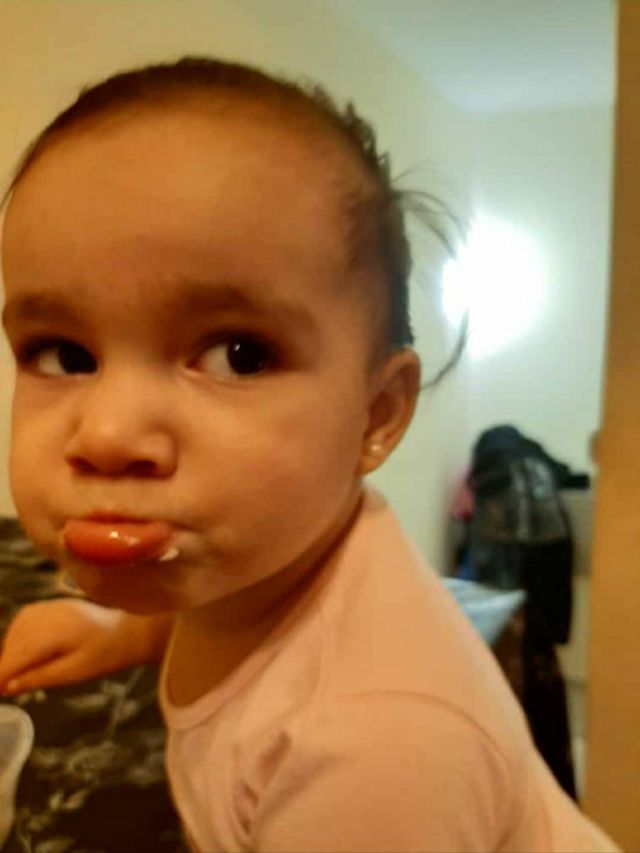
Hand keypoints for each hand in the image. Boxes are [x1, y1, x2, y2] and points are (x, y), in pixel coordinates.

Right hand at [0, 598, 170, 695]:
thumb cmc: (105, 654)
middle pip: (14, 642)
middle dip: (6, 665)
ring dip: (11, 651)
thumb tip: (9, 687)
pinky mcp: (52, 605)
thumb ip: (41, 677)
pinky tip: (24, 651)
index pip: (17, 654)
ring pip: (16, 630)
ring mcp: (50, 606)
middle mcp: (49, 614)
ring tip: (15, 673)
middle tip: (5, 688)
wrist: (127, 630)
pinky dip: (19, 636)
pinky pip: (25, 619)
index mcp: (55, 631)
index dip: (2, 674)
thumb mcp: (75, 672)